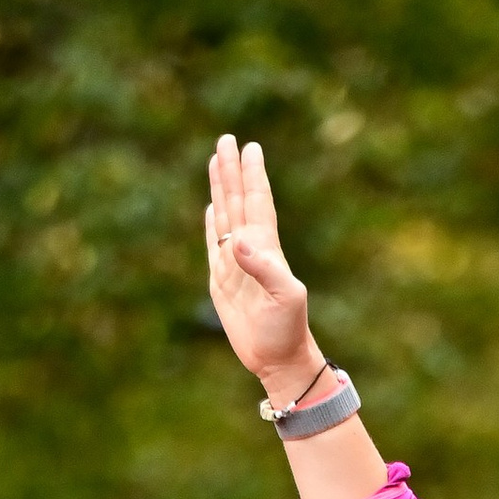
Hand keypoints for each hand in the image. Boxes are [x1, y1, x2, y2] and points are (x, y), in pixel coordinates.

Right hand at [205, 133, 320, 396]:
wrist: (278, 359)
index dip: (253, 175)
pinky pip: (214, 244)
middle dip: (232, 171)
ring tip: (215, 161)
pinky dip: (212, 224)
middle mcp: (251, 250)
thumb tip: (238, 242)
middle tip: (226, 139)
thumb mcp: (285, 298)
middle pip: (239, 201)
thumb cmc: (287, 330)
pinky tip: (211, 208)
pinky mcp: (222, 281)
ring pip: (225, 216)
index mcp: (267, 248)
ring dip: (221, 189)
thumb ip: (265, 268)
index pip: (258, 203)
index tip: (249, 147)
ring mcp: (235, 264)